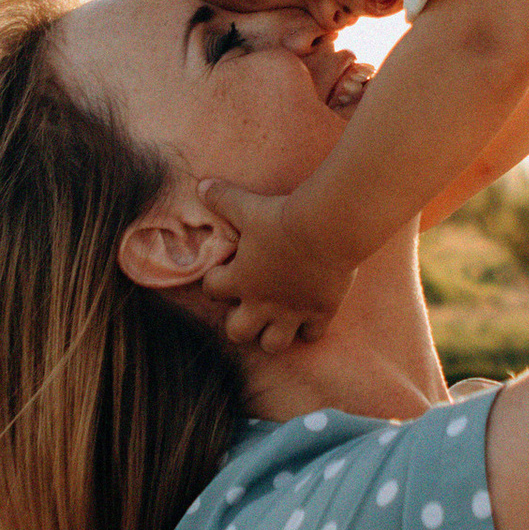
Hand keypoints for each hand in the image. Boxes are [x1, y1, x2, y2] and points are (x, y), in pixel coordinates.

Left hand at [196, 179, 360, 352]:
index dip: (214, 282)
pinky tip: (311, 314)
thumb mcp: (248, 205)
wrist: (326, 227)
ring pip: (273, 344)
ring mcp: (291, 312)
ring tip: (277, 320)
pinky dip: (310, 329)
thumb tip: (201, 185)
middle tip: (248, 307)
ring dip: (272, 334)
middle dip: (239, 323)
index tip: (223, 272)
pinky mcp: (319, 312)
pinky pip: (311, 335)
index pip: (211, 290)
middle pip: (237, 332)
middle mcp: (262, 303)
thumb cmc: (283, 216)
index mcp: (240, 278)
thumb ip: (223, 198)